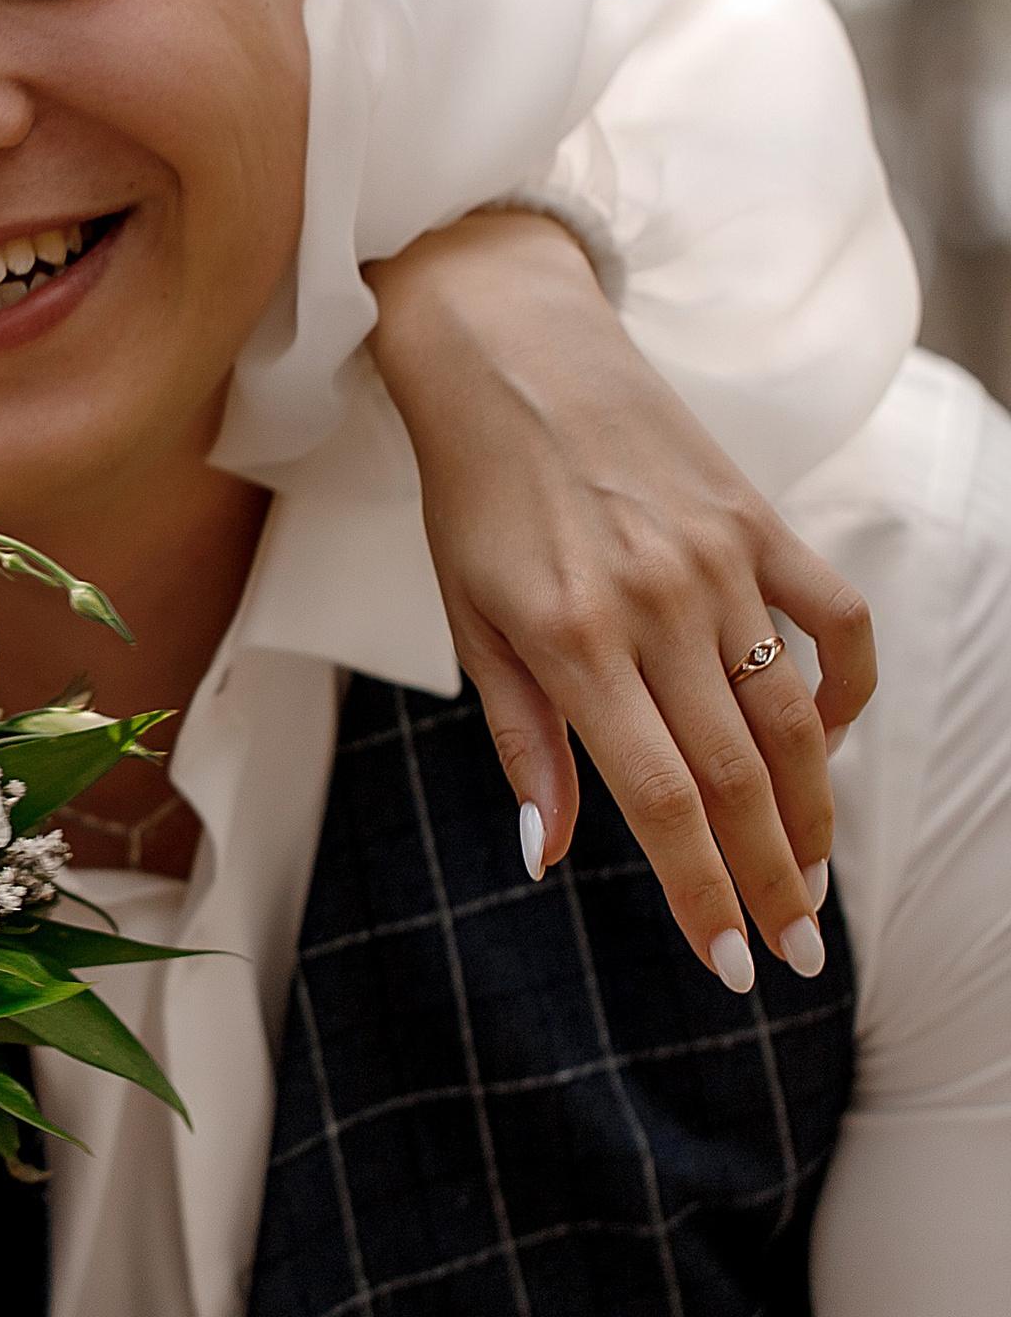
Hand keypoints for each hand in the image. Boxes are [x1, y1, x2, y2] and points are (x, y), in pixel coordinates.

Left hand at [367, 209, 875, 987]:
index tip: (732, 965)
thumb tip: (547, 856)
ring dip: (813, 812)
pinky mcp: (759, 520)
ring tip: (811, 880)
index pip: (660, 800)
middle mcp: (656, 606)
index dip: (701, 893)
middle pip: (739, 776)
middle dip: (772, 881)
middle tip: (797, 956)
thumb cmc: (473, 496)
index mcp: (573, 641)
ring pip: (795, 716)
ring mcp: (719, 561)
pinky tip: (828, 741)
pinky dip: (846, 691)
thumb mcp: (470, 622)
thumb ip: (521, 742)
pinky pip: (836, 621)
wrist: (508, 352)